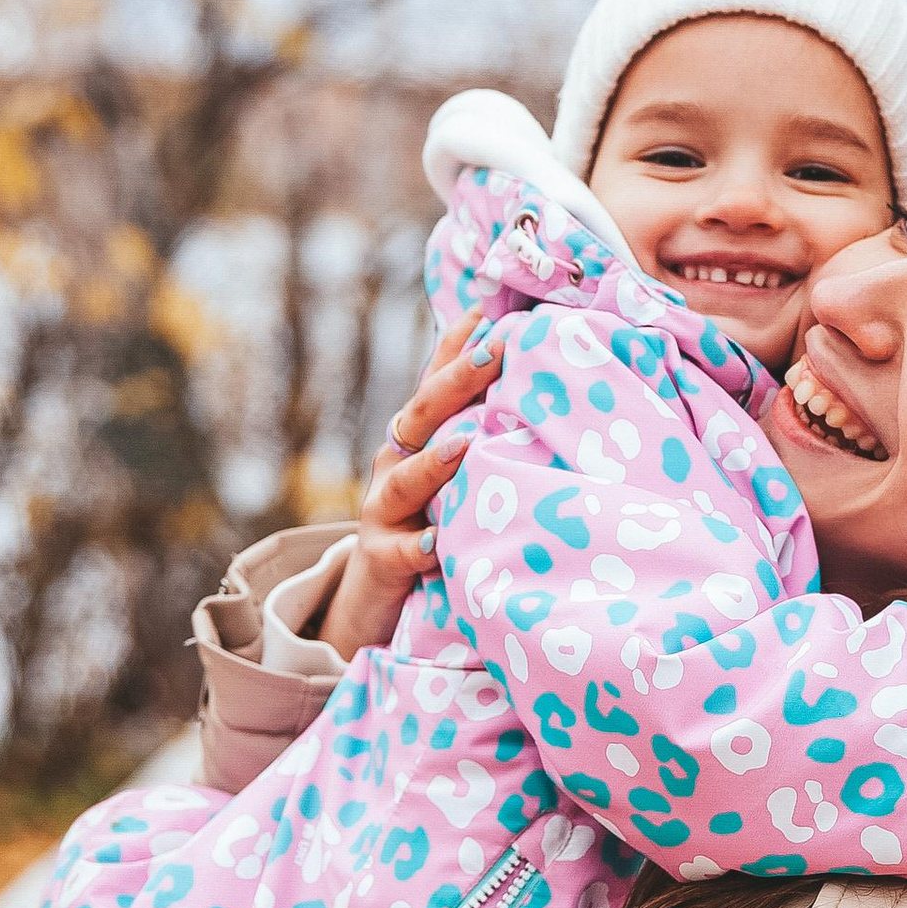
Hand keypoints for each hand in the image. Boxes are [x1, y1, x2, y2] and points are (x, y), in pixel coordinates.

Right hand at [317, 319, 500, 659]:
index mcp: (415, 441)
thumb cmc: (428, 527)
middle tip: (493, 351)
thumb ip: (477, 440)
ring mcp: (383, 511)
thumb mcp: (450, 480)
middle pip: (421, 416)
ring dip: (433, 463)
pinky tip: (438, 543)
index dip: (455, 346)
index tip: (485, 309)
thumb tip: (532, 396)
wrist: (374, 597)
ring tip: (464, 447)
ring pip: (404, 480)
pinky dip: (419, 546)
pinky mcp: (382, 559)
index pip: (435, 385)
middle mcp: (395, 465)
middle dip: (455, 381)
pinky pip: (401, 552)